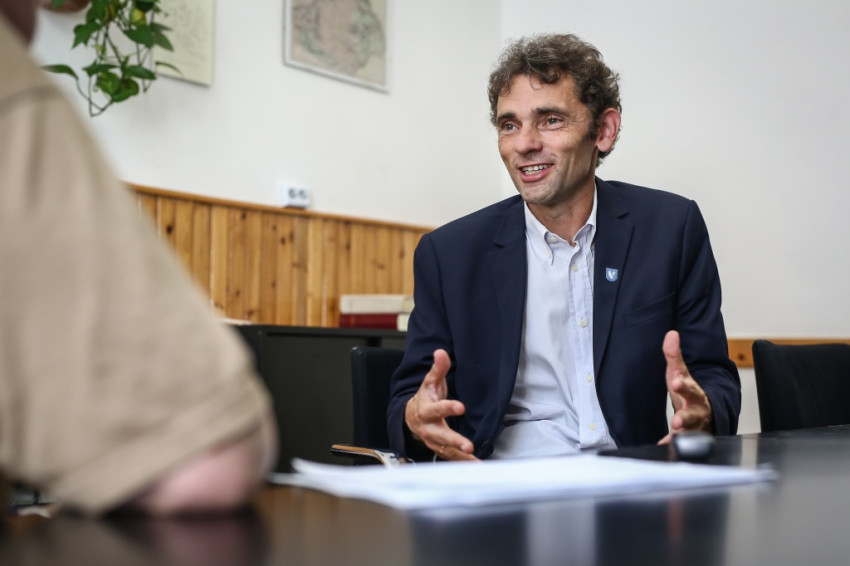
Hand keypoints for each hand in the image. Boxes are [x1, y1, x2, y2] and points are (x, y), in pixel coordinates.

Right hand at [404, 349, 477, 460]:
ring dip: (460, 456)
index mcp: (426, 410)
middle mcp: (428, 428)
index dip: (448, 407)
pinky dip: (462, 463)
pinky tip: (476, 466)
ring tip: (475, 460)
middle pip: (440, 435)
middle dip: (454, 441)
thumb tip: (441, 353)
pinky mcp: (439, 448)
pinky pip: (450, 457)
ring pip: (446, 450)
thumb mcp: (430, 382)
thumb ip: (438, 368)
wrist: (410, 417)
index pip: (437, 408)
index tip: (461, 407)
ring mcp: (433, 440)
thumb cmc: (425, 398)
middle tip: (468, 445)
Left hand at [657, 330, 712, 444]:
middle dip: (685, 416)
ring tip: (674, 434)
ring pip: (690, 431)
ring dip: (682, 433)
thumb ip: (674, 355)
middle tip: (677, 421)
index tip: (675, 383)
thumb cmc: (689, 390)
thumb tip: (671, 334)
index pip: (688, 387)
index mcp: (693, 392)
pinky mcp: (687, 436)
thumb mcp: (680, 372)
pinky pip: (679, 442)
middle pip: (693, 413)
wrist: (706, 411)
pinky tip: (663, 445)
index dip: (682, 385)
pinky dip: (670, 443)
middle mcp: (696, 409)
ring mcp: (693, 425)